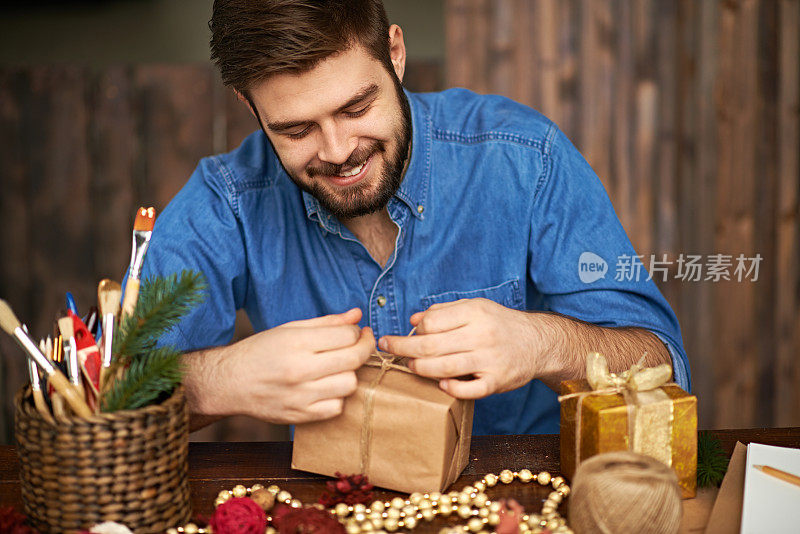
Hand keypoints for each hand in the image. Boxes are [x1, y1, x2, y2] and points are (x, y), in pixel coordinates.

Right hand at [190, 308, 374, 423]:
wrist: (230, 382)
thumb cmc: (260, 351)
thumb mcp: (290, 328)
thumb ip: (326, 322)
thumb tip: (357, 315)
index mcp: (296, 342)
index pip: (346, 335)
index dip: (357, 332)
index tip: (357, 332)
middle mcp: (299, 369)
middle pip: (353, 359)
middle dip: (364, 349)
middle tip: (361, 344)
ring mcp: (300, 395)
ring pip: (349, 385)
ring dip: (350, 374)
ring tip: (340, 368)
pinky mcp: (299, 416)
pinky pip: (336, 408)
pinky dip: (337, 397)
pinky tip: (328, 388)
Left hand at [378, 299, 546, 398]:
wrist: (538, 342)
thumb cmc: (499, 324)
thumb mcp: (476, 307)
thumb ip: (444, 311)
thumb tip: (413, 319)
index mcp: (475, 313)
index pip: (432, 322)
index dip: (414, 329)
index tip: (407, 333)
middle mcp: (482, 335)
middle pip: (431, 345)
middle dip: (403, 348)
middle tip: (387, 348)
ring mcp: (490, 360)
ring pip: (444, 368)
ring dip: (420, 368)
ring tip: (411, 365)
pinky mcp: (497, 382)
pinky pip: (468, 390)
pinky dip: (450, 388)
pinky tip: (441, 383)